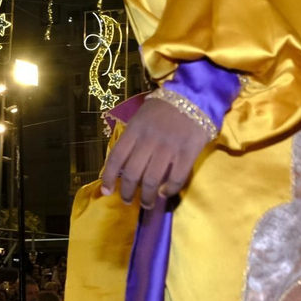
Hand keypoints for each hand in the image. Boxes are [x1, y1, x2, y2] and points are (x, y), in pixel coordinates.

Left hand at [99, 92, 210, 208]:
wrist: (194, 96)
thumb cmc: (164, 107)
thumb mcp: (141, 117)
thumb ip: (132, 138)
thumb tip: (123, 164)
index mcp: (134, 130)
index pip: (116, 157)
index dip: (109, 177)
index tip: (106, 191)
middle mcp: (148, 140)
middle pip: (132, 173)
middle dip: (128, 192)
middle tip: (129, 201)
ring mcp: (168, 148)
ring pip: (152, 180)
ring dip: (147, 197)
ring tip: (147, 204)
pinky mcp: (187, 153)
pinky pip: (176, 178)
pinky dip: (169, 190)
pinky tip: (165, 193)